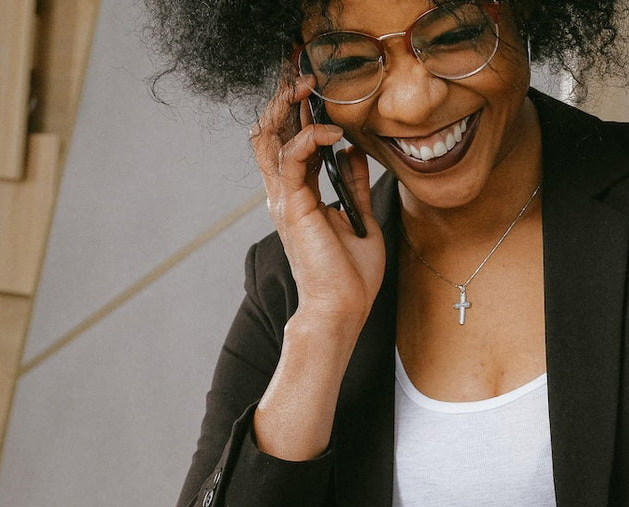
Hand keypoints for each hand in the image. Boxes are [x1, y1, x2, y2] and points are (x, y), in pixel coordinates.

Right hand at [250, 75, 384, 327]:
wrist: (342, 308)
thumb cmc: (350, 276)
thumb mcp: (359, 219)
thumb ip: (352, 185)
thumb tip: (353, 152)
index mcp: (297, 196)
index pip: (286, 141)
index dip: (295, 110)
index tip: (314, 87)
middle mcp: (284, 194)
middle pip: (269, 132)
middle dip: (284, 99)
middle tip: (305, 75)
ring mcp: (284, 199)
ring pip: (270, 138)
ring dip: (288, 107)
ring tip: (310, 87)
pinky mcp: (293, 205)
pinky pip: (292, 157)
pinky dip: (310, 137)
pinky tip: (332, 131)